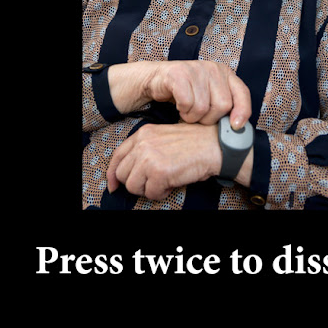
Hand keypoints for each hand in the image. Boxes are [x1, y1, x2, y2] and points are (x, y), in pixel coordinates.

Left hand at [106, 122, 221, 199]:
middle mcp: (143, 144)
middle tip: (153, 181)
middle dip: (136, 183)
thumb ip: (144, 149)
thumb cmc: (193, 143)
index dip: (113, 173)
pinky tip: (172, 183)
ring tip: (164, 181)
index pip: (117, 156)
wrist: (214, 146)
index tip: (114, 184)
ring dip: (148, 189)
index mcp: (143, 134)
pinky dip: (161, 193)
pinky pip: (150, 193)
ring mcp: (149, 158)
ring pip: (133, 186)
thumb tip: (127, 172)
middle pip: (122, 174)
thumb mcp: (163, 137)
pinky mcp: (159, 172)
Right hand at [108, 60, 250, 127]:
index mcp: (225, 73)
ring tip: (187, 111)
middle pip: (223, 105)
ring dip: (192, 117)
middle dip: (209, 118)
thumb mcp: (209, 97)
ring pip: (203, 107)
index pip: (242, 93)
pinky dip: (182, 110)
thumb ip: (224, 107)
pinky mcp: (179, 73)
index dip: (242, 112)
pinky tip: (179, 106)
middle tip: (198, 116)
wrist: (156, 80)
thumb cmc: (186, 92)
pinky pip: (187, 103)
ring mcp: (197, 69)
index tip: (235, 126)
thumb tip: (238, 128)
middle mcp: (214, 69)